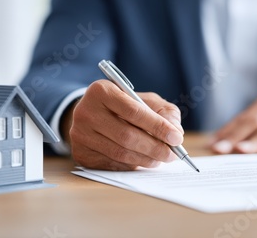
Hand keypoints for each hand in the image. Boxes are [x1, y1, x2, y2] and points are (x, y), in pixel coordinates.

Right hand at [63, 80, 183, 170]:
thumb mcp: (144, 100)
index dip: (158, 127)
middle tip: (172, 154)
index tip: (176, 138)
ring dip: (146, 159)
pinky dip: (132, 165)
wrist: (92, 114)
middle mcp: (85, 112)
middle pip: (126, 135)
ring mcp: (80, 134)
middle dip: (155, 147)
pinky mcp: (81, 154)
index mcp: (102, 91)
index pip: (134, 111)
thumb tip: (176, 133)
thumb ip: (163, 112)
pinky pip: (112, 164)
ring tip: (161, 159)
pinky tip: (143, 161)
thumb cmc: (124, 106)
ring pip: (120, 153)